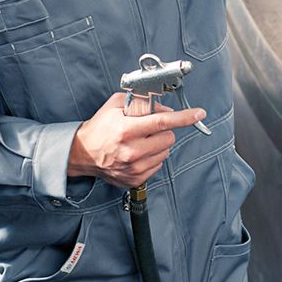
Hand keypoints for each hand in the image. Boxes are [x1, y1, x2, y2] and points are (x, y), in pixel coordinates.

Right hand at [67, 92, 206, 187]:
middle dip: (164, 131)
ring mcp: (134, 167)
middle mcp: (132, 151)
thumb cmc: (100, 127)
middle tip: (148, 129)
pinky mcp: (136, 179)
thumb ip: (141, 102)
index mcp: (126, 130)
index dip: (184, 117)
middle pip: (168, 138)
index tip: (199, 113)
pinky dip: (152, 157)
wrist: (83, 153)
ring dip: (158, 144)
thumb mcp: (116, 105)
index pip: (162, 122)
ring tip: (140, 141)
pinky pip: (158, 164)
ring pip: (165, 152)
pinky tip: (137, 153)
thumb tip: (165, 109)